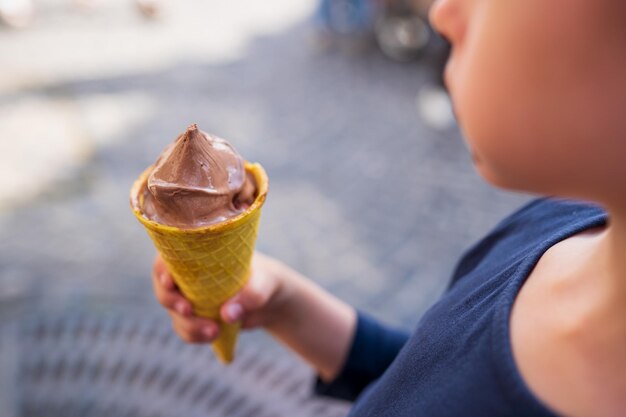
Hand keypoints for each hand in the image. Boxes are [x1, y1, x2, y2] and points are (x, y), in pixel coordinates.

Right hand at [152, 252, 286, 343]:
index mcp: (200, 256)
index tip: (169, 282)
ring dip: (188, 325)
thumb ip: (250, 295)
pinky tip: (213, 336)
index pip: (169, 257)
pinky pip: (185, 329)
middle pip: (164, 288)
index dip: (162, 269)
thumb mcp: (265, 283)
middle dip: (171, 302)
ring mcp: (191, 298)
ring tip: (214, 332)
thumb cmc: (266, 280)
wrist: (272, 301)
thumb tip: (227, 314)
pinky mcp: (197, 317)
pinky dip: (195, 336)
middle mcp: (189, 276)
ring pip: (174, 313)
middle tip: (188, 310)